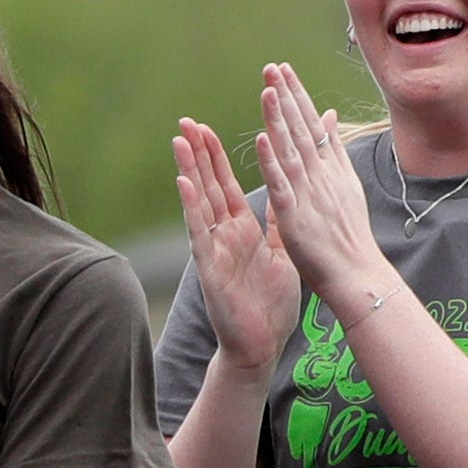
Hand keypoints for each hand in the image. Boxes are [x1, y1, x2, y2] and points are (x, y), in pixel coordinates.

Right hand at [171, 115, 298, 371]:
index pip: (226, 185)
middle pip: (208, 186)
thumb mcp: (281, 252)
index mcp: (242, 230)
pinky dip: (191, 207)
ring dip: (189, 170)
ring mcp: (213, 250)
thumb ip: (279, 219)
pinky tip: (183, 184)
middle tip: (186, 122)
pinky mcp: (209, 267)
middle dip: (198, 154)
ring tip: (180, 141)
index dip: (216, 157)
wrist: (262, 344)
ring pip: (199, 203)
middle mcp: (223, 235)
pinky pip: (199, 232)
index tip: (207, 128)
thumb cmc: (270, 303)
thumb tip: (287, 190)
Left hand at [255, 63, 386, 316]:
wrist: (358, 275)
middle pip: (304, 129)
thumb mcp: (345, 189)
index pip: (313, 126)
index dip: (298, 98)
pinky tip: (264, 137)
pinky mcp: (297, 216)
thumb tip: (330, 118)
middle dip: (288, 96)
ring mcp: (311, 194)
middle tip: (272, 66)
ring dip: (279, 118)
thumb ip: (335, 154)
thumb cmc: (347, 238)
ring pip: (292, 149)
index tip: (285, 72)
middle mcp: (323, 176)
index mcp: (333, 171)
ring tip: (268, 88)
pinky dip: (274, 160)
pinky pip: (283, 184)